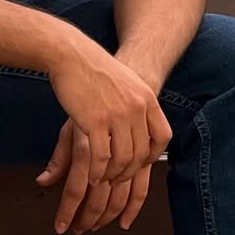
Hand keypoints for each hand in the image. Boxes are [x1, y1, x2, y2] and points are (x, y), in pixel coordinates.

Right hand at [38, 42, 170, 234]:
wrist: (71, 55)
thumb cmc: (94, 69)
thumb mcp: (126, 83)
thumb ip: (136, 104)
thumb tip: (140, 125)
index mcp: (147, 99)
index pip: (162, 137)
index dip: (153, 155)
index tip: (140, 162)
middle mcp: (137, 108)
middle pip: (141, 152)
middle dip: (129, 171)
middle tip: (117, 178)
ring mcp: (117, 116)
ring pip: (123, 159)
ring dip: (113, 175)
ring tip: (103, 179)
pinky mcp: (95, 122)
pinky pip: (102, 157)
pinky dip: (98, 172)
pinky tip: (92, 176)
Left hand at [38, 120, 156, 232]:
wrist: (127, 84)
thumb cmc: (96, 110)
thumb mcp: (71, 130)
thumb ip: (59, 159)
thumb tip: (42, 182)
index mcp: (87, 144)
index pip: (75, 188)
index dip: (67, 212)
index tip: (61, 226)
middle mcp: (110, 151)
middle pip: (98, 198)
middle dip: (87, 219)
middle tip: (78, 228)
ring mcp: (130, 154)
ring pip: (120, 197)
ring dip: (107, 217)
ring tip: (95, 226)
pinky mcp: (146, 157)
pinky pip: (142, 188)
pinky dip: (133, 208)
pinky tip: (124, 221)